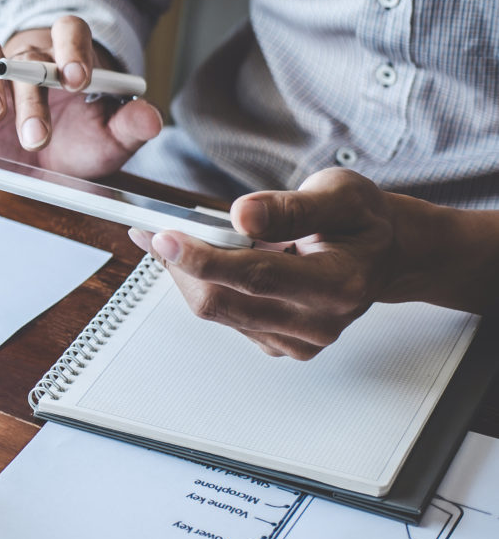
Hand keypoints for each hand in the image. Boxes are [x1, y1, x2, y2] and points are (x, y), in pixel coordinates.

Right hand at [0, 18, 161, 177]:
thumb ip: (129, 126)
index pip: (70, 31)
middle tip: (36, 135)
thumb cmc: (78, 138)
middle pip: (26, 55)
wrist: (46, 160)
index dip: (72, 49)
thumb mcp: (109, 138)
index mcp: (68, 57)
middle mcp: (29, 58)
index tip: (76, 79)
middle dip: (31, 96)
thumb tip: (151, 118)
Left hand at [127, 169, 401, 359]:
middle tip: (156, 230)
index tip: (164, 237)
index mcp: (340, 285)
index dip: (204, 258)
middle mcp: (319, 323)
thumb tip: (241, 216)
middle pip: (224, 302)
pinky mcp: (279, 344)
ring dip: (188, 274)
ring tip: (178, 238)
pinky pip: (225, 317)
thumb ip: (291, 207)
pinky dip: (203, 285)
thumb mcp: (340, 194)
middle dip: (183, 266)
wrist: (383, 253)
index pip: (257, 277)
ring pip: (216, 311)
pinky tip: (202, 259)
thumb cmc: (362, 222)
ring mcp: (298, 340)